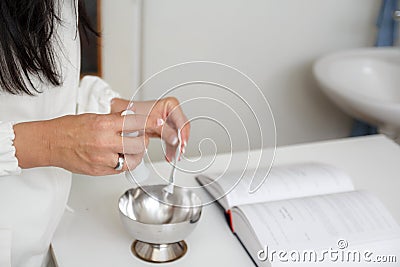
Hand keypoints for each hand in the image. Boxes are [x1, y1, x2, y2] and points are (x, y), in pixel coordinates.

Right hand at [14, 112, 162, 175]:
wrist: (50, 143)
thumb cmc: (68, 129)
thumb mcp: (94, 117)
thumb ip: (114, 120)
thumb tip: (132, 116)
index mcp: (104, 125)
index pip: (135, 122)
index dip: (150, 123)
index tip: (158, 123)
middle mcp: (104, 142)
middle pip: (138, 145)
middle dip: (143, 142)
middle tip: (140, 139)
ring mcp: (101, 158)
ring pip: (132, 160)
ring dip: (136, 155)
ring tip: (131, 150)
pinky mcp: (98, 170)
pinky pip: (119, 169)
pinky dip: (123, 164)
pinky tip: (120, 157)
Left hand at [129, 97, 189, 161]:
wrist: (124, 118)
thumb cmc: (133, 114)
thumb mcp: (147, 121)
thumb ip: (162, 129)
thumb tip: (174, 138)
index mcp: (170, 105)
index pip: (181, 120)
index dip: (182, 133)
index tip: (181, 142)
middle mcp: (172, 113)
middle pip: (182, 129)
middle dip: (181, 141)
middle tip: (180, 151)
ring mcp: (170, 122)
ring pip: (179, 136)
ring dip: (177, 148)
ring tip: (174, 157)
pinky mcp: (167, 131)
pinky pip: (173, 141)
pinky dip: (171, 149)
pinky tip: (169, 156)